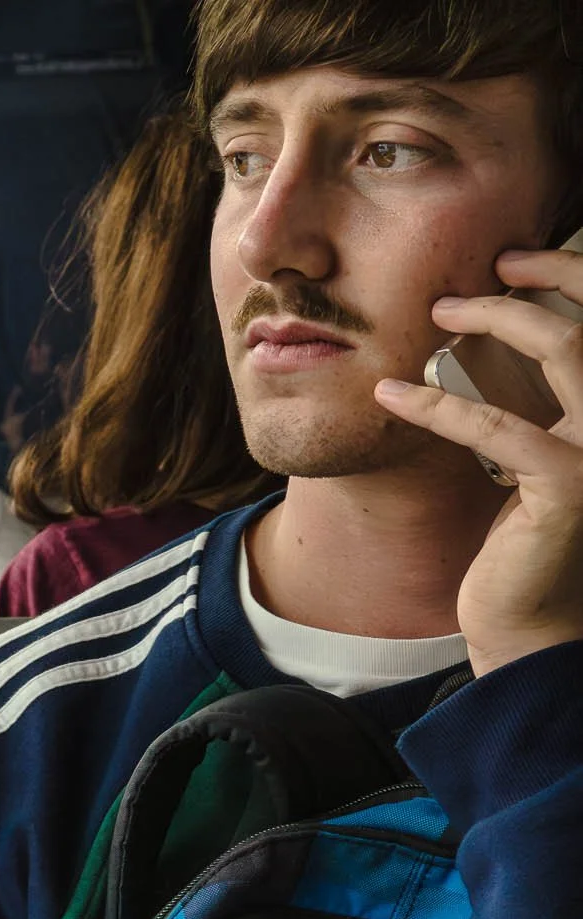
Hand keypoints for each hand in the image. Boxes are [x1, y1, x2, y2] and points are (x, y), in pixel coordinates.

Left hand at [373, 246, 582, 674]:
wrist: (530, 622)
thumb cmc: (527, 537)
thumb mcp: (533, 455)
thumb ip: (532, 401)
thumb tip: (489, 335)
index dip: (574, 275)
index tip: (513, 259)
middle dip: (545, 276)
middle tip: (484, 266)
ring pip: (568, 348)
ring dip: (498, 317)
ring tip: (438, 312)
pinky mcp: (569, 486)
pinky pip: (498, 425)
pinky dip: (439, 403)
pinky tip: (390, 393)